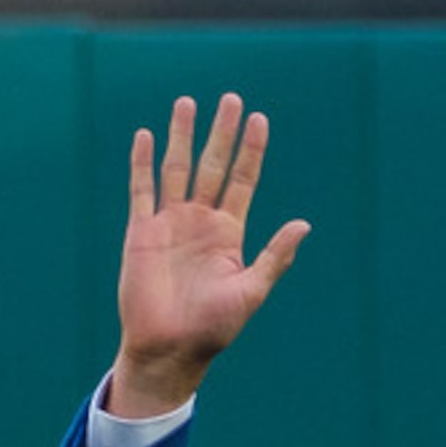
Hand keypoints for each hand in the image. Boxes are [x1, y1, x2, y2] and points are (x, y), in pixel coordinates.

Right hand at [106, 94, 308, 416]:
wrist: (169, 348)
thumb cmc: (213, 328)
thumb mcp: (252, 291)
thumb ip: (274, 256)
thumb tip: (304, 224)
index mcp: (228, 233)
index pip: (241, 180)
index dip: (250, 150)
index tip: (259, 119)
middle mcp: (199, 222)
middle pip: (212, 165)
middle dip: (220, 132)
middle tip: (229, 98)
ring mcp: (169, 224)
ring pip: (177, 169)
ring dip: (182, 136)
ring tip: (187, 103)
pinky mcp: (141, 233)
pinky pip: (141, 190)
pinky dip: (142, 162)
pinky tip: (145, 136)